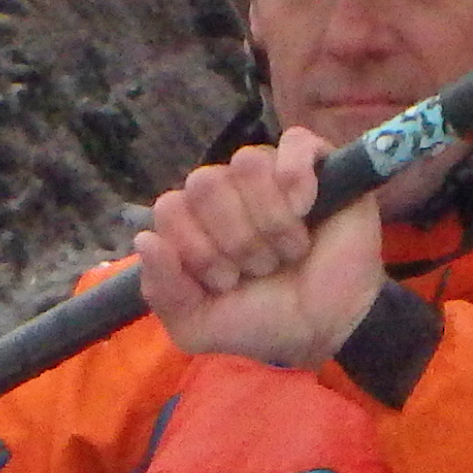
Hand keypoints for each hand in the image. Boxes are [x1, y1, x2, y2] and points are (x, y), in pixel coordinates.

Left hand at [137, 126, 382, 367]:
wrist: (327, 329)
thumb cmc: (263, 321)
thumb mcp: (197, 325)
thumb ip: (162, 290)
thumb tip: (145, 239)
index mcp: (194, 221)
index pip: (169, 208)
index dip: (196, 249)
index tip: (226, 282)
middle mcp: (227, 191)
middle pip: (204, 183)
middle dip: (234, 239)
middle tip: (261, 268)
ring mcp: (269, 174)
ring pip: (247, 165)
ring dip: (271, 221)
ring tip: (289, 251)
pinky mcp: (315, 163)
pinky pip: (294, 144)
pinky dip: (298, 181)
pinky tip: (308, 210)